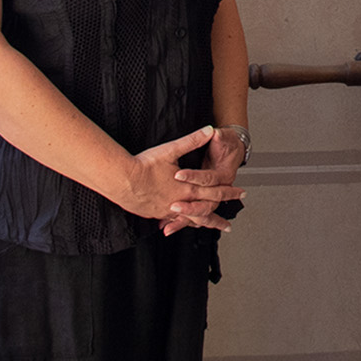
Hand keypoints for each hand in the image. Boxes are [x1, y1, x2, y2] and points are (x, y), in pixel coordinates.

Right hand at [121, 124, 243, 230]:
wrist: (121, 180)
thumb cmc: (144, 166)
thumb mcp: (170, 150)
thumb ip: (192, 141)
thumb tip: (209, 131)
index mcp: (187, 187)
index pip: (214, 190)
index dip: (228, 191)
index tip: (240, 194)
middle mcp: (180, 202)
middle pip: (205, 211)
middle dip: (218, 218)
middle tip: (229, 226)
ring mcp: (167, 210)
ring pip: (189, 220)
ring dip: (201, 224)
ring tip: (208, 229)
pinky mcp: (154, 213)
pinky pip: (171, 221)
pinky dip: (179, 223)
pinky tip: (179, 224)